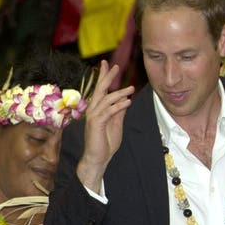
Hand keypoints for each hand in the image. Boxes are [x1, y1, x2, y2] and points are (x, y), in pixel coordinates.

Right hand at [78, 61, 133, 189]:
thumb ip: (119, 112)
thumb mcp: (116, 124)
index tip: (109, 65)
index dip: (104, 77)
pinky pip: (108, 112)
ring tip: (131, 88)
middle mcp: (93, 110)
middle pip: (100, 89)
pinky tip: (128, 102)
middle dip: (107, 77)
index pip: (101, 90)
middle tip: (115, 66)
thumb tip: (126, 100)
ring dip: (119, 93)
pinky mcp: (96, 124)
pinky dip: (118, 106)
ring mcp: (93, 117)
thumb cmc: (105, 143)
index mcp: (98, 109)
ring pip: (106, 100)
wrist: (97, 159)